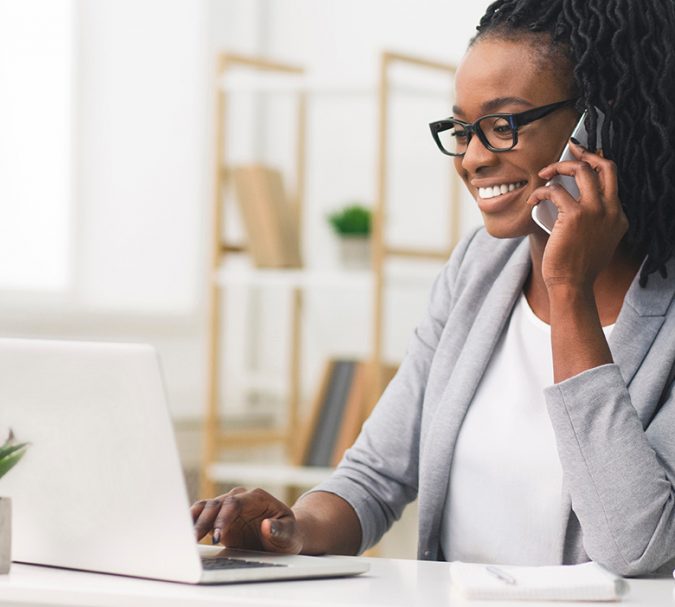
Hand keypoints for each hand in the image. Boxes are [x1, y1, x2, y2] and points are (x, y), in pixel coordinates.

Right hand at [191, 487, 302, 553]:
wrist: (284, 537)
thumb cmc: (289, 534)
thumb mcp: (290, 535)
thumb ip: (280, 530)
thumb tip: (266, 525)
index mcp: (257, 497)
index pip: (235, 502)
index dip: (224, 518)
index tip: (216, 535)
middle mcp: (240, 499)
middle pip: (217, 504)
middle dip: (204, 521)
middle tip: (194, 539)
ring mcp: (228, 508)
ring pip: (206, 507)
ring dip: (194, 520)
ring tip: (185, 537)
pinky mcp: (219, 520)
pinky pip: (202, 516)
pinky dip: (192, 522)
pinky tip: (183, 532)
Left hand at [526, 140, 628, 290]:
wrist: (572, 284)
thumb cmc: (576, 266)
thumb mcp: (595, 240)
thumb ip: (593, 221)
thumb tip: (570, 203)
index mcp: (618, 216)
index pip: (611, 179)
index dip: (595, 165)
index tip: (580, 159)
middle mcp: (611, 210)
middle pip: (605, 166)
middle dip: (585, 153)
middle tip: (569, 148)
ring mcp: (595, 211)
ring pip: (581, 170)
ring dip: (559, 167)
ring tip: (544, 173)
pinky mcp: (575, 215)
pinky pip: (555, 191)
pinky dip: (540, 192)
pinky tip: (533, 200)